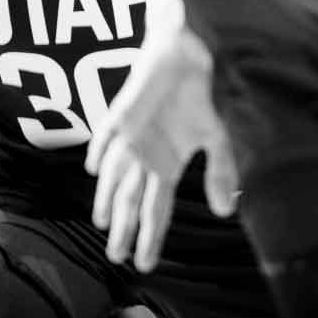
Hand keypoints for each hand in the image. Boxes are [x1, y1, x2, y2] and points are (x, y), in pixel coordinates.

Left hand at [88, 0, 238, 272]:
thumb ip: (220, 172)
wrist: (192, 53)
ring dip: (107, 200)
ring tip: (104, 224)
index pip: (157, 210)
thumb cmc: (205, 94)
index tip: (145, 264)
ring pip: (113, 177)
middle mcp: (145, 157)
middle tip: (116, 258)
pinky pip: (106, 137)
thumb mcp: (219, 138)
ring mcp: (130, 138)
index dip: (151, 237)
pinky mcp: (121, 115)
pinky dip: (98, 153)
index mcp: (168, 165)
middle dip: (124, 230)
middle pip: (130, 201)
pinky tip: (94, 168)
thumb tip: (224, 211)